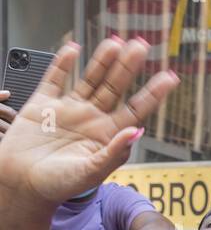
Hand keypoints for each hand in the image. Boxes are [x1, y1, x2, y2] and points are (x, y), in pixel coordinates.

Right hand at [0, 39, 176, 207]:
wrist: (20, 186)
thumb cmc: (57, 187)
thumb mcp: (91, 172)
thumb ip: (115, 151)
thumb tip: (137, 131)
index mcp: (107, 136)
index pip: (137, 109)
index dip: (153, 93)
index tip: (171, 77)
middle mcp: (91, 119)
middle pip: (115, 87)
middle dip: (128, 67)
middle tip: (142, 46)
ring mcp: (68, 110)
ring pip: (90, 79)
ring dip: (103, 60)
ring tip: (117, 42)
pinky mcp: (42, 105)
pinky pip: (54, 78)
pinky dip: (62, 62)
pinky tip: (74, 47)